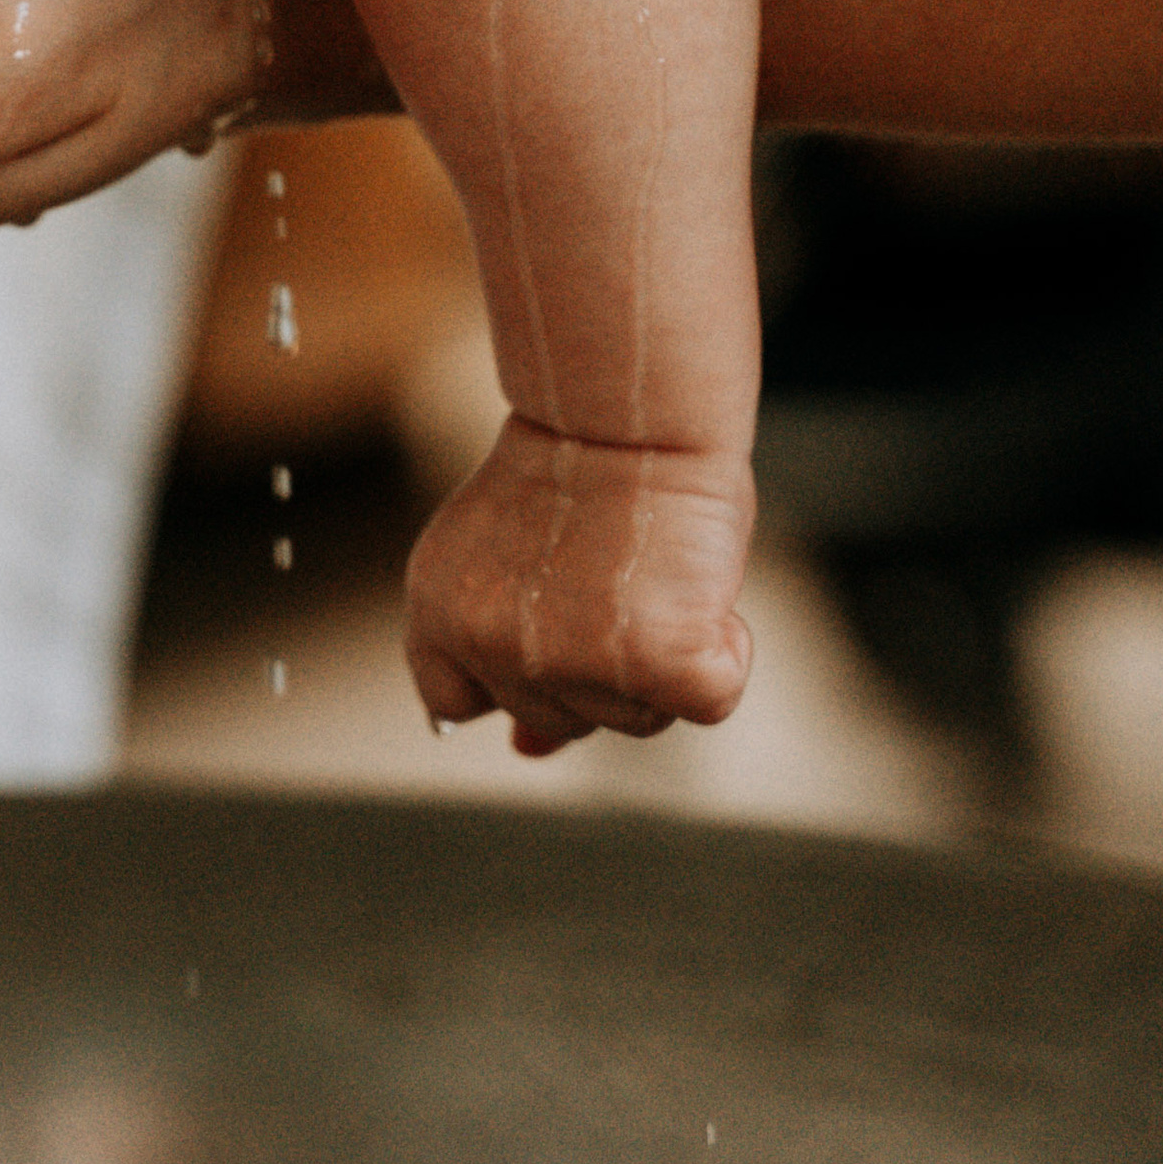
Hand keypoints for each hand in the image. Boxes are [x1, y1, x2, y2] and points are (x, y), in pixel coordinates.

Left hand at [404, 413, 755, 754]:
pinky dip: (725, 653)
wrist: (628, 409)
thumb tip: (527, 754)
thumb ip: (514, 655)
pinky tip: (701, 587)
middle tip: (615, 572)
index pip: (455, 697)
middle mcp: (488, 643)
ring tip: (652, 568)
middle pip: (563, 718)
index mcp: (437, 607)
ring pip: (637, 718)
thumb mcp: (515, 558)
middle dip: (600, 665)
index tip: (549, 641)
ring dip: (661, 659)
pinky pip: (708, 700)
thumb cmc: (584, 463)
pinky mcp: (652, 662)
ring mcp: (566, 660)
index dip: (511, 680)